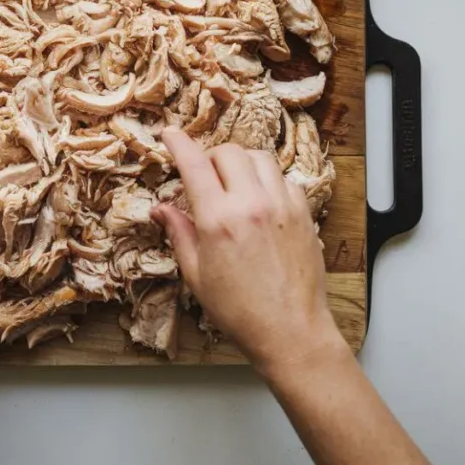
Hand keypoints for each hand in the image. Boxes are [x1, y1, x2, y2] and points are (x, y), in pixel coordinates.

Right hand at [153, 128, 346, 377]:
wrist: (290, 331)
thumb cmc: (239, 311)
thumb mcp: (196, 274)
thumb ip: (179, 233)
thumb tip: (161, 209)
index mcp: (219, 220)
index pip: (195, 164)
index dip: (179, 143)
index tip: (170, 134)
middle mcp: (252, 204)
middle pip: (229, 152)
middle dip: (211, 157)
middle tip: (203, 175)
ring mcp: (282, 206)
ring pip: (259, 158)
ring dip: (241, 163)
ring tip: (233, 184)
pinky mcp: (304, 213)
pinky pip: (284, 179)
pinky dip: (268, 181)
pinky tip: (260, 202)